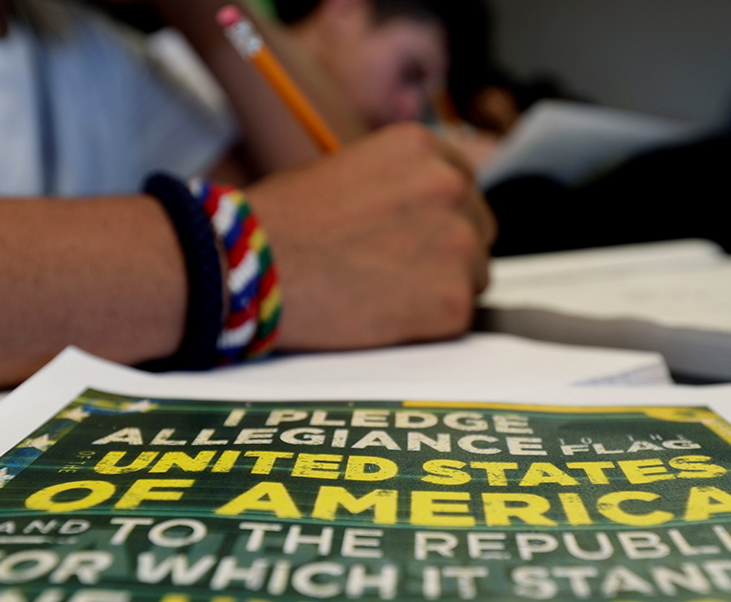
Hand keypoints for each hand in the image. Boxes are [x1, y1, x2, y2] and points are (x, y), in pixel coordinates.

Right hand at [246, 122, 496, 349]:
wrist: (254, 269)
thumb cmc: (283, 225)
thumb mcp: (349, 170)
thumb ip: (400, 185)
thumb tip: (424, 212)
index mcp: (423, 148)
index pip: (463, 185)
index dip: (437, 216)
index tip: (412, 235)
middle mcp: (451, 186)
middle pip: (476, 229)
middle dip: (444, 252)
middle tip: (394, 270)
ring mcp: (458, 243)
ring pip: (474, 275)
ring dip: (441, 287)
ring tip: (382, 293)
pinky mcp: (453, 299)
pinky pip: (458, 317)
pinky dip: (429, 324)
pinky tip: (384, 315)